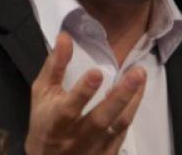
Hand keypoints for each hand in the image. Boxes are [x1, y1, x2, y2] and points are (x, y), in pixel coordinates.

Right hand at [24, 32, 146, 154]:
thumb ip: (54, 66)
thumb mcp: (41, 93)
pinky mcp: (107, 153)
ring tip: (140, 77)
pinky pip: (122, 133)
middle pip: (101, 119)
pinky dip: (130, 113)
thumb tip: (65, 37)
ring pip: (117, 125)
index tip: (97, 72)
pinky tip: (135, 95)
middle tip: (136, 73)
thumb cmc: (44, 121)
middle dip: (120, 96)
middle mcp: (77, 136)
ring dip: (132, 101)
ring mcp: (94, 147)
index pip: (70, 107)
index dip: (83, 91)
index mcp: (56, 120)